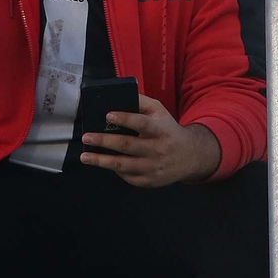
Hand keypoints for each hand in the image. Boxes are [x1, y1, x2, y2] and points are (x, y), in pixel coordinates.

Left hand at [80, 95, 222, 186]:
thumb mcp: (159, 111)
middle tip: (86, 137)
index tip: (107, 115)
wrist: (192, 155)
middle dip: (104, 141)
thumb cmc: (168, 129)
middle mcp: (159, 149)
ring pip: (124, 165)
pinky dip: (115, 170)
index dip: (125, 119)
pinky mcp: (151, 181)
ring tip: (85, 156)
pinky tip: (104, 163)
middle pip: (128, 146)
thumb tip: (116, 96)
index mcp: (161, 130)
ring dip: (102, 161)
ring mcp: (155, 167)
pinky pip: (128, 177)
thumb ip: (140, 102)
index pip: (142, 123)